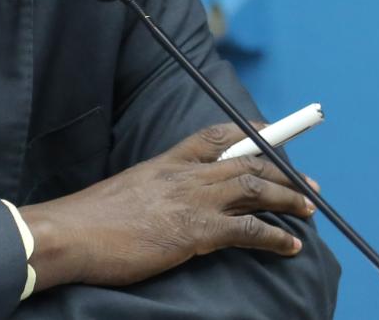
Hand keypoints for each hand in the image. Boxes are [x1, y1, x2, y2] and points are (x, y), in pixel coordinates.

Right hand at [20, 122, 317, 290]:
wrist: (67, 235)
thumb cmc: (91, 219)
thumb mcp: (131, 188)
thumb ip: (159, 187)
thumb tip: (173, 199)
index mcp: (169, 160)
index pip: (220, 134)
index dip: (254, 133)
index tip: (276, 135)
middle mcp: (187, 174)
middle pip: (249, 162)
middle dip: (284, 172)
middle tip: (309, 186)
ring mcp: (193, 200)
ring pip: (255, 188)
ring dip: (289, 199)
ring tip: (310, 211)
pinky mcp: (195, 231)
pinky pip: (247, 229)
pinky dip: (274, 236)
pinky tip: (289, 245)